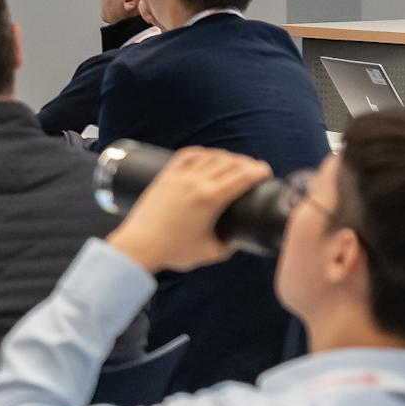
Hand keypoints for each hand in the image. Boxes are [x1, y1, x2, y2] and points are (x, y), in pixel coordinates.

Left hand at [105, 147, 273, 274]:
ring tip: (235, 163)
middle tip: (255, 168)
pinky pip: (187, 155)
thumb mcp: (210, 252)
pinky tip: (209, 156)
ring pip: (210, 157)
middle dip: (246, 163)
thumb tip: (237, 237)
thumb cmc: (173, 251)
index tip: (265, 171)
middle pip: (229, 163)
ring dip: (226, 157)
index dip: (257, 171)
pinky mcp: (166, 176)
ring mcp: (179, 176)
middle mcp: (196, 182)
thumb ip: (228, 245)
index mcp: (210, 199)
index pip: (241, 177)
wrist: (139, 245)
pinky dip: (203, 153)